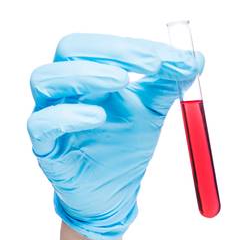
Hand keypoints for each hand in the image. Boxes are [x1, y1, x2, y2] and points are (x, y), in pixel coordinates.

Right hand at [27, 33, 203, 239]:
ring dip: (85, 74)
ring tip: (122, 80)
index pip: (102, 45)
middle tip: (150, 65)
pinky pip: (41, 124)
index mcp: (89, 73)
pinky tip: (97, 116)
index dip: (136, 47)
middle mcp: (65, 88)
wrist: (112, 194)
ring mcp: (50, 115)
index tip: (169, 58)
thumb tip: (195, 59)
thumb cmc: (123, 146)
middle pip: (70, 49)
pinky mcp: (45, 147)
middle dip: (111, 51)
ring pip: (45, 79)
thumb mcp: (151, 111)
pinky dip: (68, 115)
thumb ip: (169, 83)